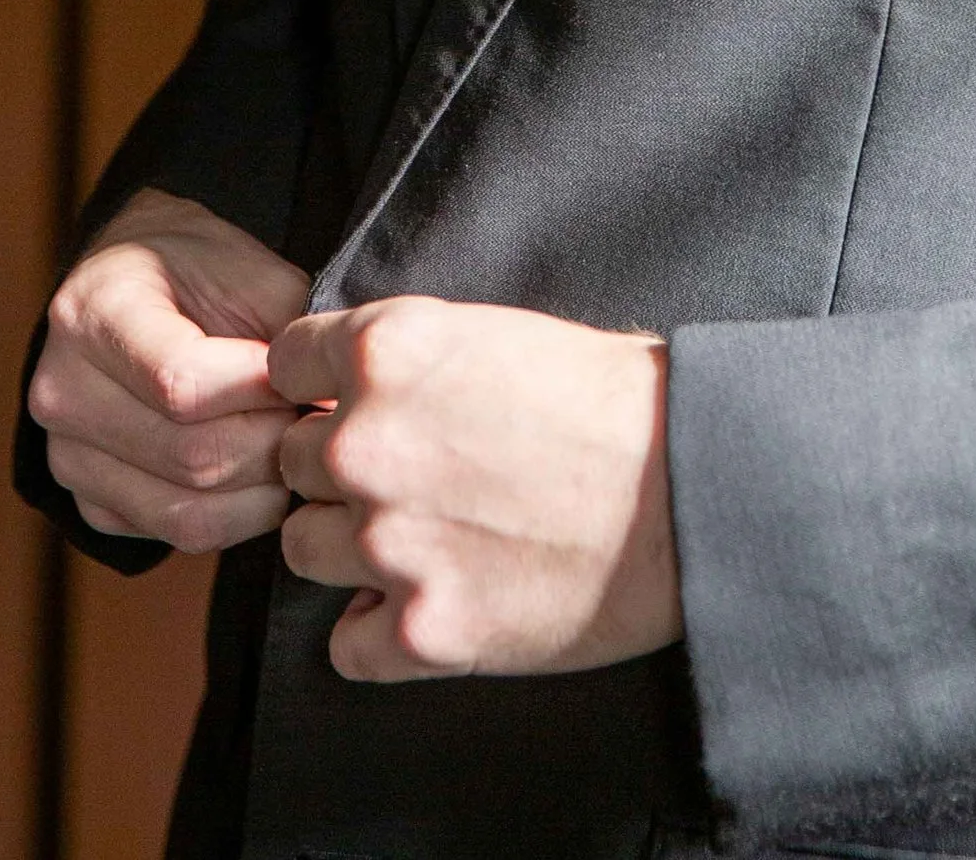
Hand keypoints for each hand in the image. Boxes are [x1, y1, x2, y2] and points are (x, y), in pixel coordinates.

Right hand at [28, 188, 309, 551]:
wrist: (133, 290)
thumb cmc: (194, 271)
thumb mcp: (242, 264)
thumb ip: (285, 324)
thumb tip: (334, 400)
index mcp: (92, 312)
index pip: (180, 382)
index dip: (260, 390)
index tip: (304, 378)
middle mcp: (63, 390)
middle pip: (191, 455)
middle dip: (271, 443)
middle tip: (310, 418)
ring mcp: (68, 456)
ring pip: (188, 511)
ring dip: (261, 489)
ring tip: (290, 446)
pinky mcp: (91, 502)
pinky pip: (176, 534)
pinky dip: (234, 517)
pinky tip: (255, 474)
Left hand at [272, 295, 679, 678]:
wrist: (689, 487)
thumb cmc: (612, 401)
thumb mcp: (495, 333)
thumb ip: (406, 360)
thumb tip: (350, 388)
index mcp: (385, 350)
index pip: (285, 364)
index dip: (321, 387)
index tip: (353, 405)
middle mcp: (366, 445)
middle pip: (292, 463)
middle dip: (339, 470)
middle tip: (411, 478)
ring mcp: (387, 544)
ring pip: (304, 550)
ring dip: (350, 548)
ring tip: (423, 540)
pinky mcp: (423, 632)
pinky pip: (345, 643)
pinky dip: (378, 632)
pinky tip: (432, 602)